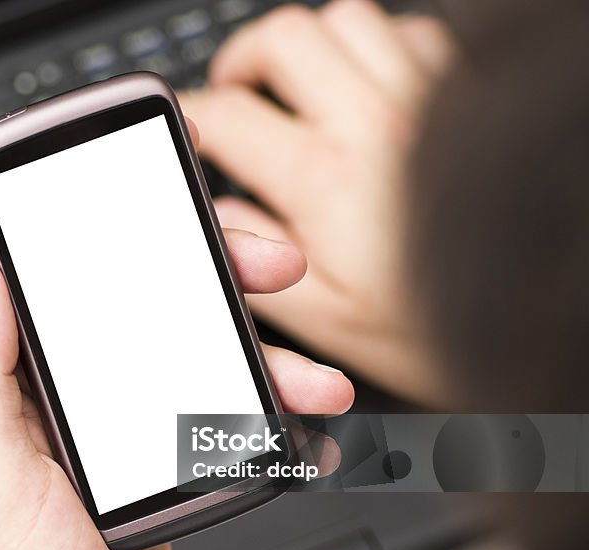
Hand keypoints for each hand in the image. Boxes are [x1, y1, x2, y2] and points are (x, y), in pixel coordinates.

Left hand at [0, 138, 352, 549]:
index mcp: (0, 383)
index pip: (51, 274)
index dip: (107, 221)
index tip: (165, 183)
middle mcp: (51, 394)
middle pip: (135, 301)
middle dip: (210, 275)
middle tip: (271, 266)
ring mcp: (105, 428)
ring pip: (186, 355)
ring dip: (256, 352)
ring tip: (313, 379)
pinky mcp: (146, 464)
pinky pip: (207, 412)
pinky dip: (255, 410)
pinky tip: (296, 418)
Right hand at [180, 0, 454, 405]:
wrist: (551, 311)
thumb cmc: (448, 327)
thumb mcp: (331, 319)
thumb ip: (261, 263)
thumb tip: (224, 214)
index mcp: (325, 180)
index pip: (228, 116)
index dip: (192, 115)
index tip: (189, 125)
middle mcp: (374, 122)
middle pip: (285, 39)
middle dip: (244, 59)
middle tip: (236, 91)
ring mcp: (426, 97)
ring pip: (347, 20)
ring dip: (311, 48)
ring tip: (300, 85)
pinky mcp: (468, 92)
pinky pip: (411, 32)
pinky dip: (376, 47)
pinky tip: (369, 86)